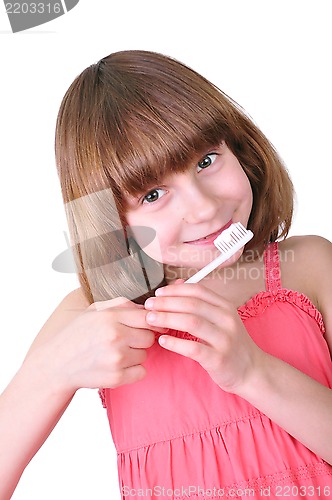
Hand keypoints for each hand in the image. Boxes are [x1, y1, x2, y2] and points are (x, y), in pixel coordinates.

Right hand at [26, 297, 163, 392]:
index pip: (148, 317)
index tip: (148, 325)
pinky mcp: (117, 378)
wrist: (58, 364)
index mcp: (110, 317)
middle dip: (140, 338)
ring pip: (144, 355)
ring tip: (115, 352)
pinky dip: (133, 370)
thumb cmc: (78, 334)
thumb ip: (123, 304)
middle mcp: (115, 337)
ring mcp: (117, 358)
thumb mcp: (95, 310)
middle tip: (126, 340)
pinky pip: (142, 372)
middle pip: (149, 337)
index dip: (151, 321)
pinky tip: (117, 365)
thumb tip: (149, 308)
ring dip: (135, 354)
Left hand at [144, 283, 263, 393]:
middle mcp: (227, 319)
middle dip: (166, 303)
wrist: (251, 371)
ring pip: (191, 322)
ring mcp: (224, 339)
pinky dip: (175, 343)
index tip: (158, 293)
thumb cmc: (230, 343)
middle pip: (192, 304)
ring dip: (167, 319)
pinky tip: (163, 341)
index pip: (198, 290)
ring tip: (151, 320)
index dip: (175, 290)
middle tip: (148, 305)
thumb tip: (175, 286)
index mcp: (226, 307)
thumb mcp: (220, 319)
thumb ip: (200, 304)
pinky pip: (193, 348)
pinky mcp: (219, 359)